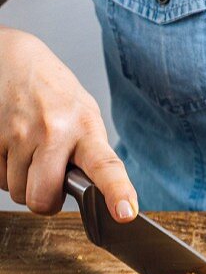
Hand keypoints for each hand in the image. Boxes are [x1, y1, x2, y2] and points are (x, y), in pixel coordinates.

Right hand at [0, 27, 137, 220]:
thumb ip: (91, 154)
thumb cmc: (55, 95)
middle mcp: (53, 131)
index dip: (117, 191)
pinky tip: (15, 149)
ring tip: (31, 154)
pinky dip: (6, 172)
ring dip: (24, 183)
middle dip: (45, 201)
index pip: (105, 166)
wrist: (14, 60)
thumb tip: (97, 196)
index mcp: (85, 128)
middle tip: (50, 183)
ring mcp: (19, 135)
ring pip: (18, 193)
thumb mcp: (84, 116)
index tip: (125, 213)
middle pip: (43, 199)